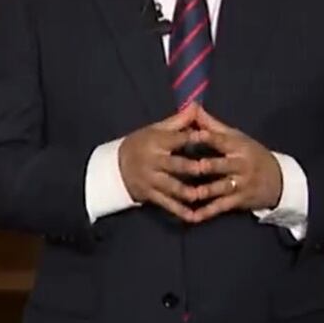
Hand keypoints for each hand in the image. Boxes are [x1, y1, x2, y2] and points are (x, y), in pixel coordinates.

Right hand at [116, 107, 206, 221]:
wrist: (114, 167)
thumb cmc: (141, 143)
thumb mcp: (155, 129)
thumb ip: (178, 121)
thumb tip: (196, 105)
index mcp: (156, 142)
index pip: (176, 139)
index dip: (193, 137)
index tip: (209, 135)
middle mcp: (153, 161)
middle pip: (175, 165)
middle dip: (191, 167)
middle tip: (208, 168)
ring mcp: (151, 180)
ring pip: (172, 187)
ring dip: (188, 192)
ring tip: (204, 195)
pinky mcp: (150, 195)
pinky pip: (166, 204)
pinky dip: (179, 211)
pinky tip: (193, 217)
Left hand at [175, 105, 282, 221]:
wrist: (280, 181)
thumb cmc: (251, 154)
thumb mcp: (236, 137)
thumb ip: (212, 125)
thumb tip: (193, 107)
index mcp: (238, 147)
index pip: (222, 140)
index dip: (208, 137)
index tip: (194, 134)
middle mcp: (240, 165)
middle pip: (222, 165)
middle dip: (208, 166)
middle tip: (192, 166)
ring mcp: (239, 185)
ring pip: (220, 188)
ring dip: (204, 191)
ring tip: (187, 194)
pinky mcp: (238, 201)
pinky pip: (220, 207)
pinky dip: (206, 213)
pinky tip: (191, 217)